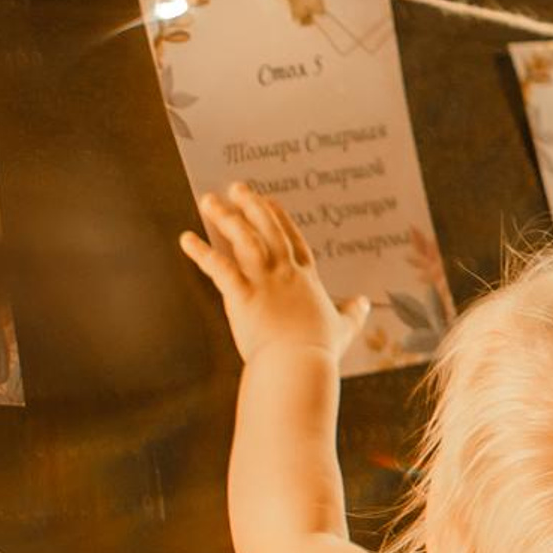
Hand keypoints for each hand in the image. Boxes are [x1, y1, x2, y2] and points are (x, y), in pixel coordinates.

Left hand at [179, 183, 367, 362]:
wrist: (300, 365)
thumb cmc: (320, 351)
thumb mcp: (343, 328)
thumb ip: (354, 313)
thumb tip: (366, 303)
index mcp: (306, 279)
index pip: (293, 239)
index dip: (280, 218)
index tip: (268, 200)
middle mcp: (284, 273)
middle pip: (267, 229)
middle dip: (251, 205)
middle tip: (236, 187)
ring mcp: (263, 282)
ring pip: (244, 239)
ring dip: (225, 217)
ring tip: (208, 200)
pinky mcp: (243, 295)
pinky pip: (218, 267)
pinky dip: (201, 252)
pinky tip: (186, 239)